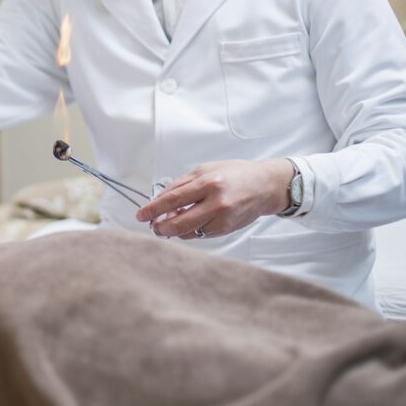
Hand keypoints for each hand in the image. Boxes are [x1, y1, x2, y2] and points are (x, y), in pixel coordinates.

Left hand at [134, 158, 293, 239]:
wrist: (264, 186)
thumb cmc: (234, 174)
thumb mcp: (204, 170)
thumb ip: (181, 185)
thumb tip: (160, 201)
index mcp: (208, 183)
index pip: (172, 200)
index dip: (152, 209)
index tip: (140, 215)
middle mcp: (216, 203)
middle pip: (178, 223)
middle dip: (160, 227)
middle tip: (152, 225)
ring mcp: (222, 219)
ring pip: (188, 232)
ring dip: (173, 230)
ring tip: (169, 221)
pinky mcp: (226, 230)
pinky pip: (199, 235)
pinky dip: (189, 231)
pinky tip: (187, 222)